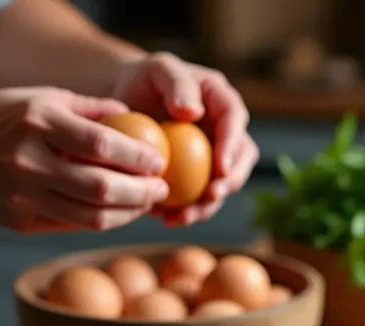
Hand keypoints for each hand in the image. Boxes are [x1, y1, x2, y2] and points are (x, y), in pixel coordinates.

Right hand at [0, 87, 169, 233]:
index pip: (103, 143)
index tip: (159, 160)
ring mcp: (25, 197)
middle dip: (142, 192)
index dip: (138, 156)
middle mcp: (30, 162)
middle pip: (102, 187)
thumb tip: (131, 118)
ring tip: (145, 203)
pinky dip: (103, 221)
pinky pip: (74, 226)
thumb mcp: (36, 98)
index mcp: (36, 121)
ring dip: (128, 214)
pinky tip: (119, 213)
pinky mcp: (22, 222)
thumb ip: (85, 108)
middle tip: (162, 188)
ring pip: (93, 217)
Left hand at [111, 52, 258, 226]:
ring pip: (220, 188)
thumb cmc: (142, 81)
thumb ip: (177, 84)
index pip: (235, 122)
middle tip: (210, 198)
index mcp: (222, 102)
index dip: (233, 147)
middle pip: (239, 161)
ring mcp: (212, 159)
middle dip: (229, 184)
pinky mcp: (195, 180)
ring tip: (182, 217)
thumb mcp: (157, 69)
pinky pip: (195, 200)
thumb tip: (193, 113)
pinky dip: (183, 212)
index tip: (221, 169)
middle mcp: (224, 133)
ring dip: (205, 207)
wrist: (125, 104)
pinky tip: (163, 218)